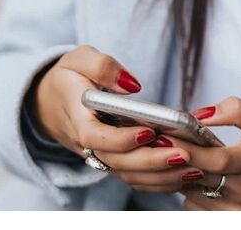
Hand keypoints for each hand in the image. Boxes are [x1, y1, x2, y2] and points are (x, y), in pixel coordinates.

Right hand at [35, 45, 201, 191]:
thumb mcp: (78, 59)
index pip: (97, 136)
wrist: (46, 101)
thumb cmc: (67, 77)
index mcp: (77, 118)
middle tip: (185, 155)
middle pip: (118, 162)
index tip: (149, 131)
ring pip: (128, 175)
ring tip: (193, 169)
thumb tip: (132, 85)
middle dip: (152, 162)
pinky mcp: (111, 160)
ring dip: (160, 176)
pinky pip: (133, 177)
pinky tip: (184, 175)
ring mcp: (99, 155)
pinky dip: (158, 181)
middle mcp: (87, 144)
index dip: (122, 139)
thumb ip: (102, 66)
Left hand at [172, 97, 240, 209]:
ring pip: (188, 190)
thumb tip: (200, 114)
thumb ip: (236, 111)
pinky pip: (190, 203)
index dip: (190, 149)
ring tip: (171, 151)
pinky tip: (187, 171)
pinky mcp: (221, 219)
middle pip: (197, 175)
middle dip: (171, 156)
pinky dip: (184, 186)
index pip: (219, 160)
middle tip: (154, 139)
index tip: (166, 135)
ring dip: (175, 170)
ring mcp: (231, 209)